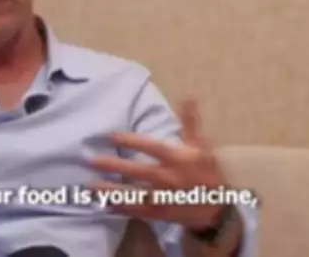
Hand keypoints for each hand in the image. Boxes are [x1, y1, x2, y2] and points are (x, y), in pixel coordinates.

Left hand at [90, 100, 227, 228]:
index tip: (110, 134)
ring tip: (90, 186)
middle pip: (138, 170)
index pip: (151, 147)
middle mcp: (169, 177)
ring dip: (112, 190)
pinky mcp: (160, 213)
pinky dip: (121, 209)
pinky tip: (104, 205)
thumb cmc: (206, 172)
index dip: (131, 140)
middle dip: (114, 166)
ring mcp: (163, 197)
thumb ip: (190, 122)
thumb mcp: (201, 146)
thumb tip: (188, 95)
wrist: (217, 207)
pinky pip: (137, 211)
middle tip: (91, 160)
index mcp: (178, 159)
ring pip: (134, 193)